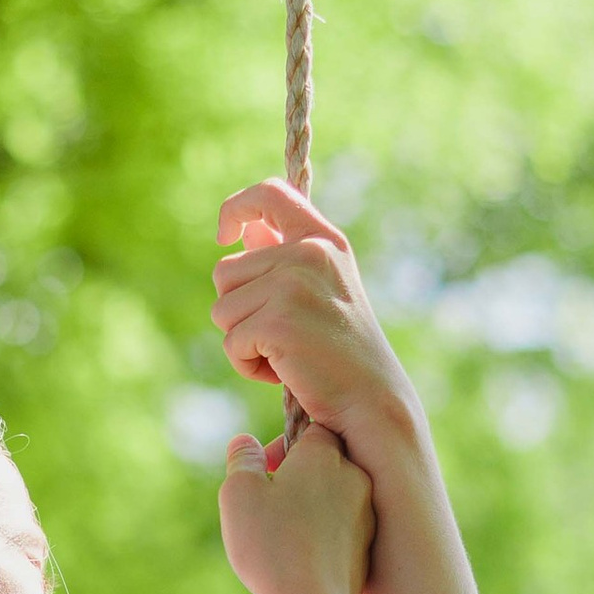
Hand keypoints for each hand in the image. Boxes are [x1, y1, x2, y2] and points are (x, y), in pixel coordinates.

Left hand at [212, 183, 417, 441]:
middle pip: (225, 271)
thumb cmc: (342, 351)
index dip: (236, 208)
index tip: (224, 234)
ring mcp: (293, 285)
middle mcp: (310, 253)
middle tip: (285, 336)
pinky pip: (231, 343)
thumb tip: (246, 231)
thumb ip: (284, 257)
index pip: (270, 194)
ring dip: (244, 341)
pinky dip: (247, 365)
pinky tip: (284, 372)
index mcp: (325, 240)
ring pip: (222, 309)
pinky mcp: (277, 322)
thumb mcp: (320, 291)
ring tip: (287, 354)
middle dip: (240, 310)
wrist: (372, 399)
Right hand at [219, 424, 374, 593]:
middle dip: (300, 474)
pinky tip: (302, 555)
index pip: (312, 427)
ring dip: (312, 504)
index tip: (268, 466)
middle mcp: (356, 476)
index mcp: (325, 453)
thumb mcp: (239, 493)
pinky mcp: (371, 547)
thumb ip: (242, 460)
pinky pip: (344, 528)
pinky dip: (325, 533)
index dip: (286, 444)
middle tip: (271, 499)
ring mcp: (368, 513)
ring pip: (337, 496)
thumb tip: (245, 442)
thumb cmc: (271, 543)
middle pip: (327, 462)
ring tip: (283, 532)